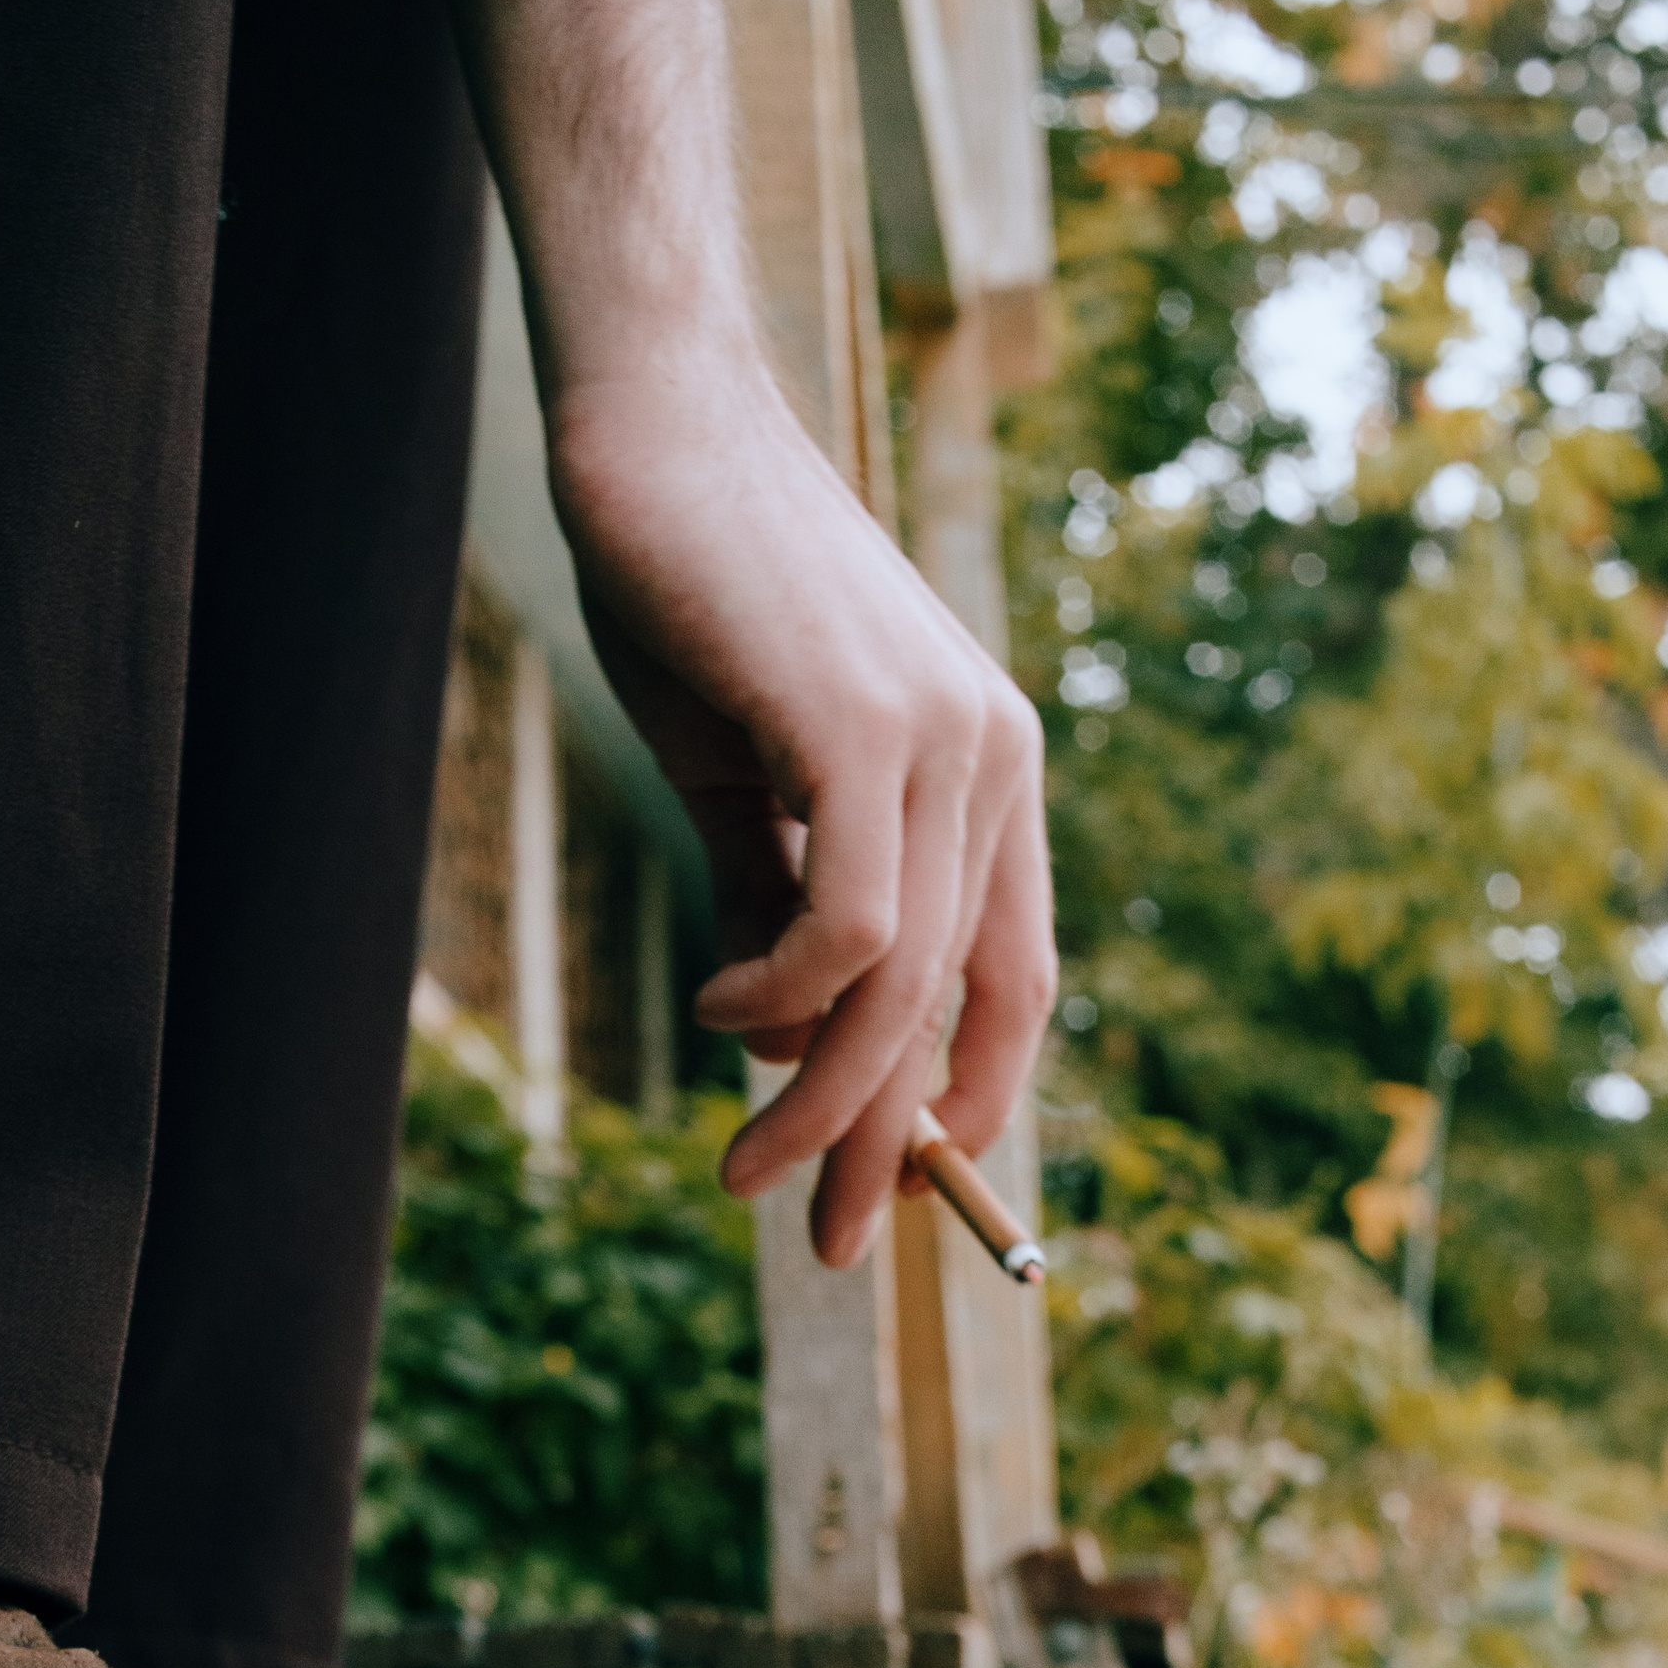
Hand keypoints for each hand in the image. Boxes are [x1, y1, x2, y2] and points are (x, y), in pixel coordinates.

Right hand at [549, 359, 1054, 1266]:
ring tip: (745, 1162)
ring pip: (904, 989)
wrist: (652, 424)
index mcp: (989, 771)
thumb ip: (779, 903)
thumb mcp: (746, 783)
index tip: (908, 1188)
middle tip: (827, 1243)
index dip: (975, 1101)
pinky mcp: (865, 726)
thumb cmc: (695, 596)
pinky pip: (851, 928)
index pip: (1016, 978)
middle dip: (890, 1149)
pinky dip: (782, 999)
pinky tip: (721, 1006)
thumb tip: (788, 1049)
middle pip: (957, 1010)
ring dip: (821, 1103)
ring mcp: (943, 737)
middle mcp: (994, 757)